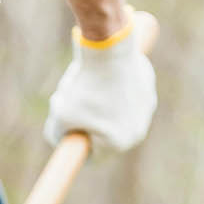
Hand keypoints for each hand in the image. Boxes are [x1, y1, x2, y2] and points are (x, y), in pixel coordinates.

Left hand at [44, 10, 156, 152]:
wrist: (110, 49)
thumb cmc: (84, 88)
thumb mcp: (59, 117)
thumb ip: (55, 135)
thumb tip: (59, 139)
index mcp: (121, 143)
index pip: (92, 155)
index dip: (74, 145)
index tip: (65, 135)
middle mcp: (139, 129)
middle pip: (104, 133)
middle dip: (85, 123)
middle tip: (71, 107)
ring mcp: (147, 107)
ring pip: (113, 112)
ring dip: (97, 105)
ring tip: (85, 87)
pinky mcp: (148, 86)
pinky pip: (123, 93)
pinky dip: (110, 87)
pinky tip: (100, 76)